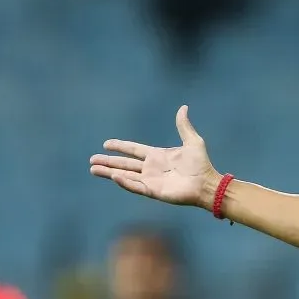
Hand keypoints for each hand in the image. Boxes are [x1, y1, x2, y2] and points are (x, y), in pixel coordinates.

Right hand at [90, 105, 221, 207]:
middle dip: (108, 162)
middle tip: (92, 160)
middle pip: (124, 164)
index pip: (133, 150)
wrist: (207, 184)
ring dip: (109, 172)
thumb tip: (183, 108)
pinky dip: (124, 182)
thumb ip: (184, 126)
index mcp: (157, 156)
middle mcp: (151, 168)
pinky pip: (135, 186)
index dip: (120, 147)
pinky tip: (114, 176)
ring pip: (125, 175)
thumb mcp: (193, 142)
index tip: (106, 144)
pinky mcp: (153, 191)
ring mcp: (151, 180)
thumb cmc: (202, 164)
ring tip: (93, 169)